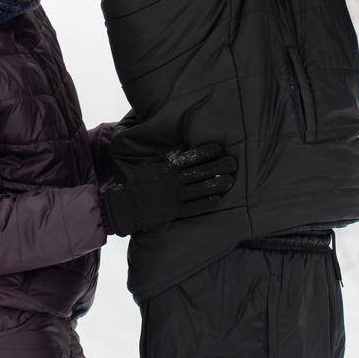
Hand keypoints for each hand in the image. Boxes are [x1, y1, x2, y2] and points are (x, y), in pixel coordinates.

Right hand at [100, 142, 236, 235]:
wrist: (125, 206)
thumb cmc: (137, 183)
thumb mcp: (150, 165)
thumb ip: (167, 156)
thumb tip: (183, 146)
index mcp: (167, 167)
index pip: (190, 157)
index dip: (206, 152)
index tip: (219, 148)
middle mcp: (173, 181)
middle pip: (200, 172)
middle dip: (217, 166)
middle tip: (233, 163)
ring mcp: (174, 196)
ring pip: (200, 189)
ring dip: (216, 184)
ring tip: (230, 180)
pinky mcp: (174, 211)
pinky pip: (194, 207)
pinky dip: (207, 203)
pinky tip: (218, 199)